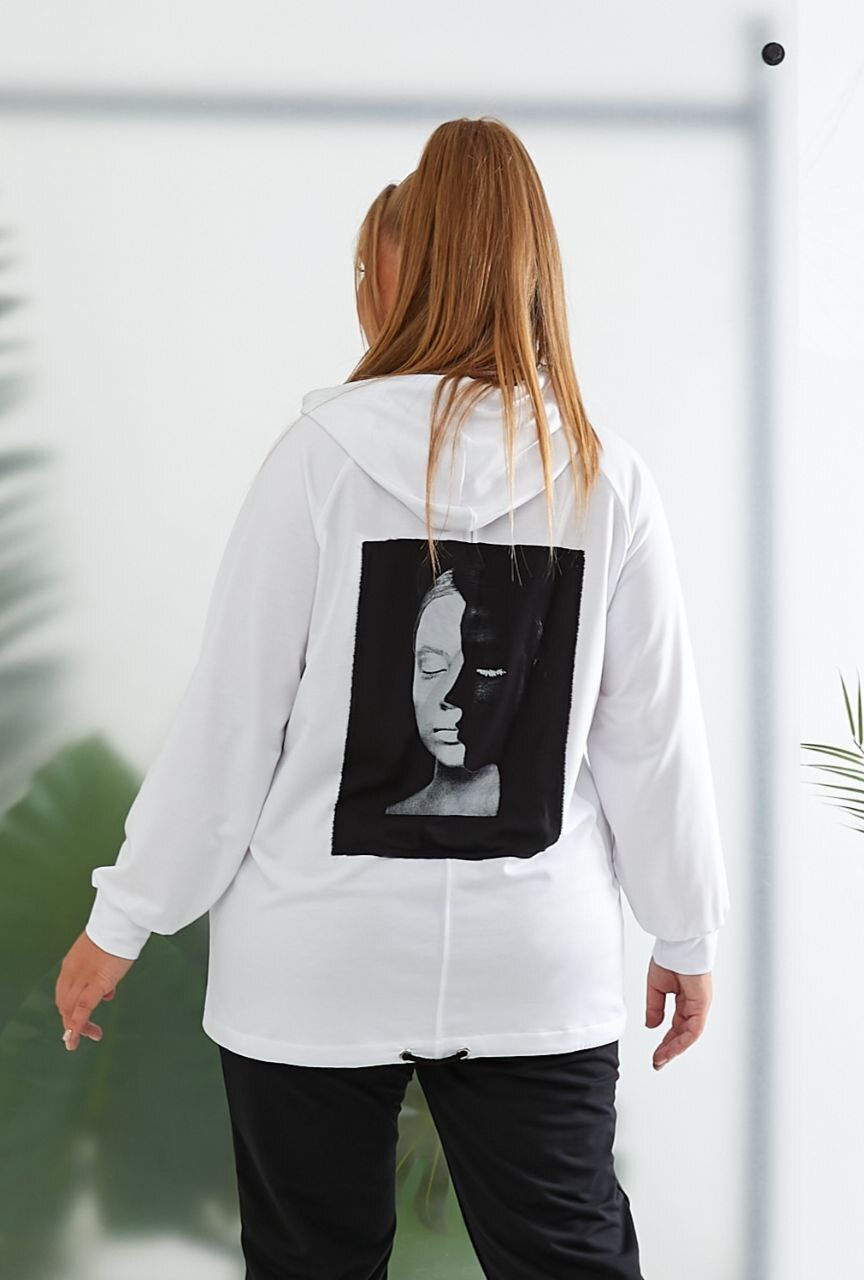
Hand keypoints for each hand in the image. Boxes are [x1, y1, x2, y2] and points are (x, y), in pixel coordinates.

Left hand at [55, 931, 135, 1051]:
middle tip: (87, 1033)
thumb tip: (106, 992)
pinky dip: (78, 1023)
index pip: (63, 995)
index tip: (77, 1022)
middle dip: (72, 1023)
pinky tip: (77, 1035)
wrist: (120, 921)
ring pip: (70, 1009)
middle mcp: (71, 973)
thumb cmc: (115, 935)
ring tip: (92, 1035)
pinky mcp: (96, 982)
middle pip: (64, 1005)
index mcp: (70, 966)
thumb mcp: (102, 958)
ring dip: (77, 1028)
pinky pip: (83, 1007)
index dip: (69, 1011)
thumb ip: (100, 975)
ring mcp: (81, 978)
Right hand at [645, 956, 712, 1070]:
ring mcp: (699, 1006)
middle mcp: (693, 1005)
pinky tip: (671, 1049)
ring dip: (674, 1049)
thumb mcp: (656, 987)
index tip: (656, 1055)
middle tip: (657, 1063)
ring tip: (660, 1060)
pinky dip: (682, 1041)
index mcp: (685, 1000)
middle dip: (669, 1050)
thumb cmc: (670, 957)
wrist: (678, 943)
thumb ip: (654, 1007)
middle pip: (682, 1034)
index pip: (676, 1027)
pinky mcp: (702, 1005)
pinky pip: (693, 1029)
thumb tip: (652, 1026)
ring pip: (688, 1035)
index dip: (665, 1042)